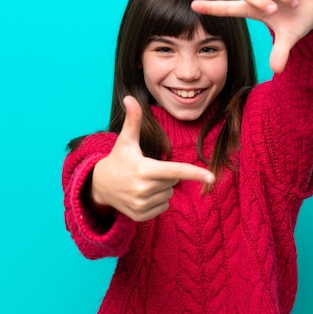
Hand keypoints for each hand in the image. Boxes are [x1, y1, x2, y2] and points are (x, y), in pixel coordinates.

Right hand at [91, 96, 214, 221]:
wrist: (99, 186)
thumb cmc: (118, 159)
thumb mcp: (125, 140)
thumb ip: (133, 120)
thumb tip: (129, 97)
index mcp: (144, 170)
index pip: (175, 171)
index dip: (195, 173)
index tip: (212, 177)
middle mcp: (144, 189)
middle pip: (174, 182)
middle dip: (166, 176)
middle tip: (146, 171)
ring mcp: (142, 205)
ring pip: (169, 195)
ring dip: (161, 189)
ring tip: (142, 183)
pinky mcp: (141, 216)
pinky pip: (164, 207)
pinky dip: (157, 201)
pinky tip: (141, 195)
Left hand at [191, 0, 312, 72]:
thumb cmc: (296, 22)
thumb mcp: (289, 38)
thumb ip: (280, 52)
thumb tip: (277, 70)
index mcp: (255, 10)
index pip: (229, 8)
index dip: (212, 8)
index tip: (193, 6)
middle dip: (261, 1)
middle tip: (275, 10)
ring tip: (294, 2)